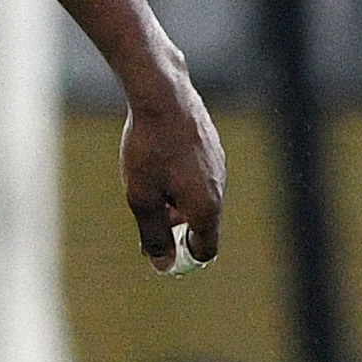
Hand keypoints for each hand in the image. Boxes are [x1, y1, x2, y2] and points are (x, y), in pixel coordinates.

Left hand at [121, 80, 225, 272]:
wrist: (162, 95)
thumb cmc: (149, 149)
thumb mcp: (141, 199)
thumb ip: (153, 236)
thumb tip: (163, 265)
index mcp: (207, 208)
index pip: (206, 250)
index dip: (183, 257)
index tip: (159, 249)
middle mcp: (221, 188)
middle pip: (201, 224)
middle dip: (174, 226)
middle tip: (144, 211)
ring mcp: (219, 165)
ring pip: (198, 196)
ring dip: (175, 200)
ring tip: (147, 179)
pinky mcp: (212, 146)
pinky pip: (198, 174)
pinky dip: (179, 176)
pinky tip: (157, 156)